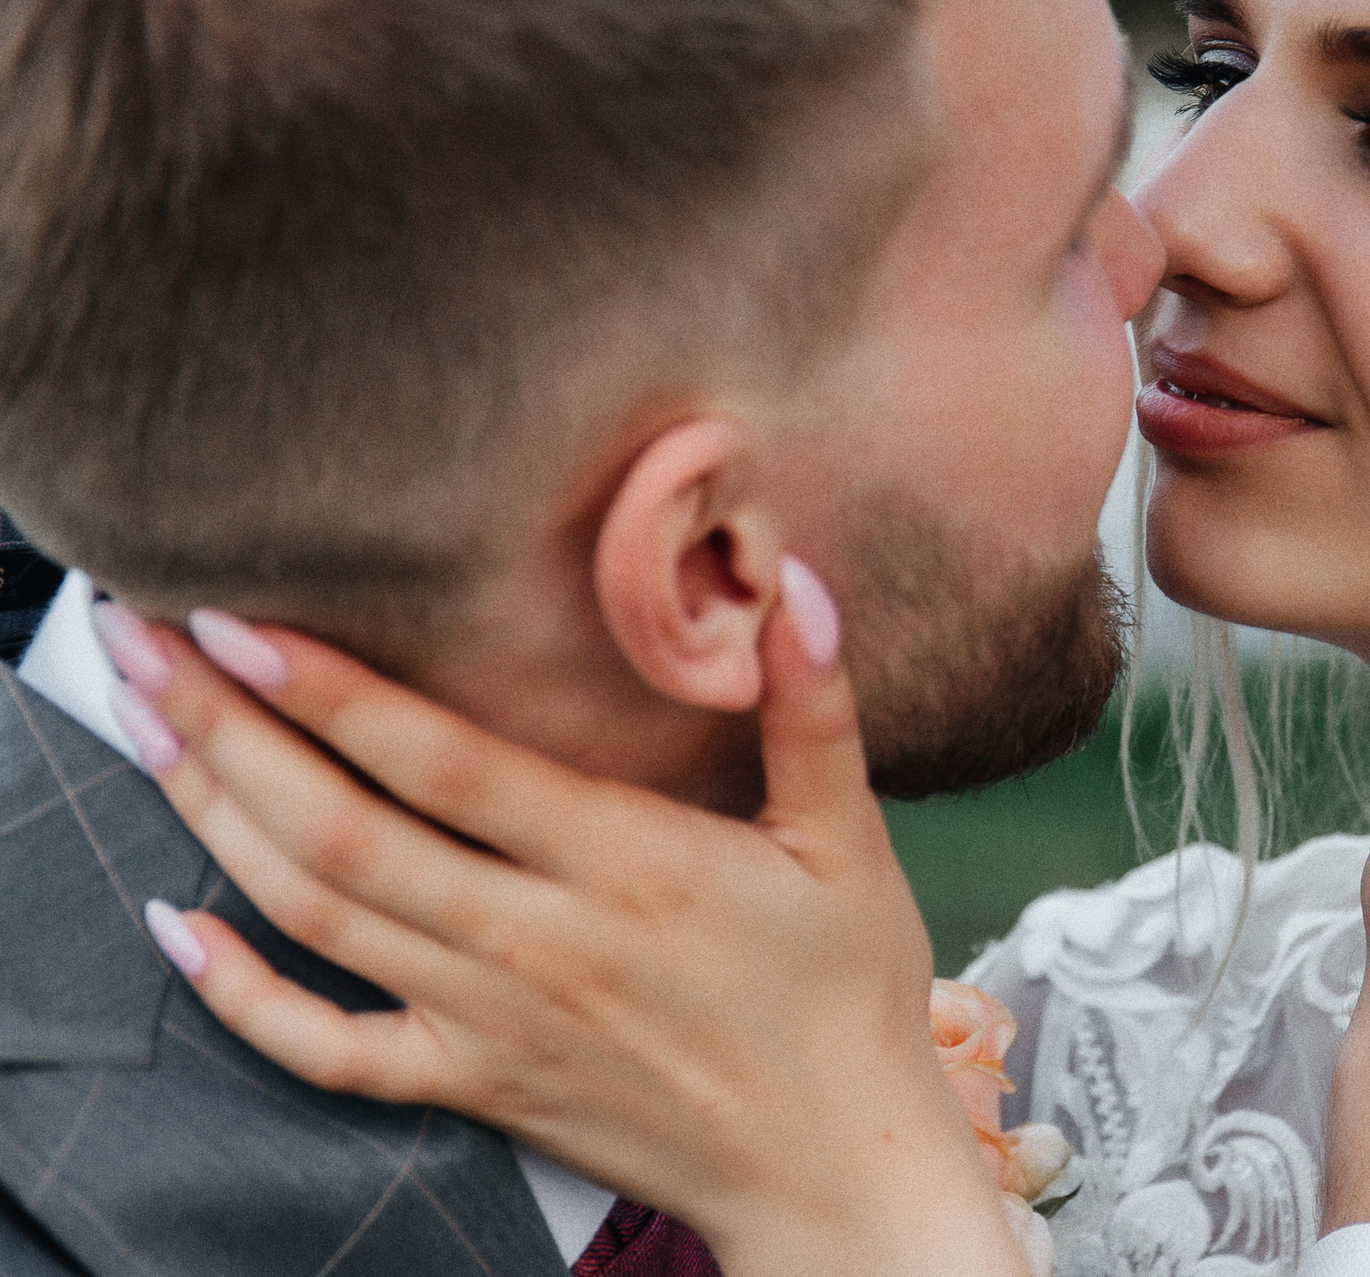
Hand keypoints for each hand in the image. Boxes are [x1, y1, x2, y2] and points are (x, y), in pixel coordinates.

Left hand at [102, 570, 1031, 1276]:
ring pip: (318, 919)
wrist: (833, 1166)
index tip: (244, 620)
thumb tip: (788, 577)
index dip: (335, 694)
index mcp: (625, 866)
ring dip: (214, 822)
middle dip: (229, 733)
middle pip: (343, 834)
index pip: (446, 766)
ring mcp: (489, 1022)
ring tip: (146, 731)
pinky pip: (327, 1048)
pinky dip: (238, 997)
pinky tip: (173, 931)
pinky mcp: (472, 1083)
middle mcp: (536, 942)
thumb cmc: (846, 992)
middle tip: (144, 645)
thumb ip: (811, 704)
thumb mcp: (849, 837)